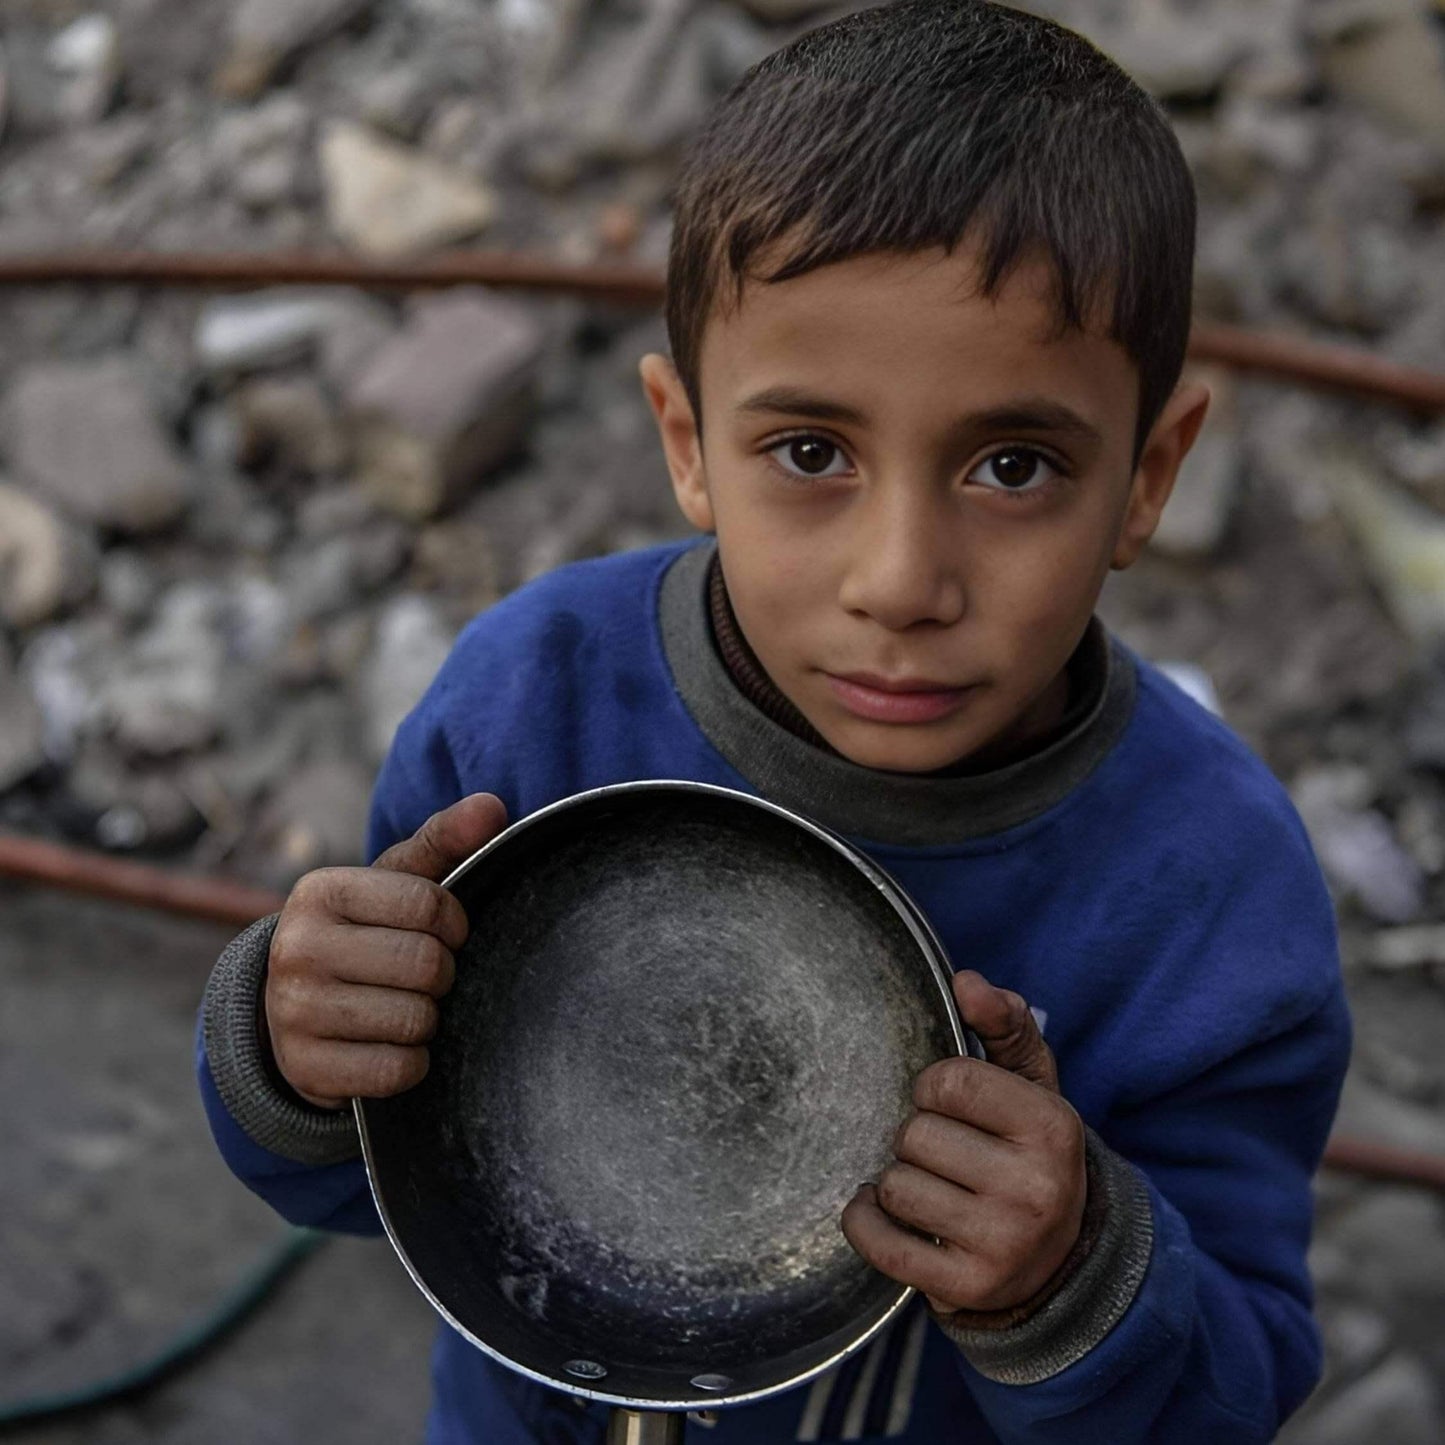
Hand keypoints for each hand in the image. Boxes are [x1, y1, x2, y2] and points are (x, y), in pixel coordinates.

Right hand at [262, 793, 508, 1109]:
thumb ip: (444, 839)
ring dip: (428, 1019)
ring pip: (415, 1020)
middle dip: (442, 974)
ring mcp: (294, 1012)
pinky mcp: (306, 1069)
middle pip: (426, 965)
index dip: (455, 923)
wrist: (291, 1007)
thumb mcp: (395, 881)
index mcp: (321, 891)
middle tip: (423, 976)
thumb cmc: (364, 932)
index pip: (428, 903)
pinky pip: (398, 1070)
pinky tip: (392, 1045)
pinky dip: (412, 1063)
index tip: (446, 933)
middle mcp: (297, 948)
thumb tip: (494, 804)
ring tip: (404, 1006)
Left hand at [841, 970, 1085, 1313]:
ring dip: (898, 1182)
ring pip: (894, 1186)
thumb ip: (1003, 1023)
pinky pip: (877, 1240)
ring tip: (933, 1189)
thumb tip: (965, 981)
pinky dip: (864, 1222)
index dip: (935, 1088)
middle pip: (916, 1135)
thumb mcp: (1030, 1085)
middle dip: (918, 1138)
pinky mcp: (967, 1288)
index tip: (951, 1106)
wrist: (1057, 1261)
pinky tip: (884, 1214)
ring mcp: (1004, 1244)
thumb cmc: (1027, 1152)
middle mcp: (1036, 1188)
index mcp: (1053, 1127)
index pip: (950, 1081)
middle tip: (947, 1155)